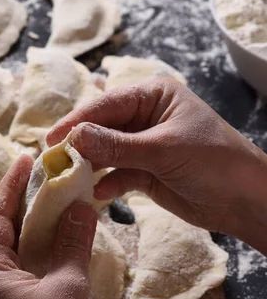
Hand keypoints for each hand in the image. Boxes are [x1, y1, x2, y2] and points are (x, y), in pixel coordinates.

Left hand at [0, 155, 103, 298]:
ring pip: (17, 251)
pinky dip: (43, 250)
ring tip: (55, 199)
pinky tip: (62, 239)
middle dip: (22, 203)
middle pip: (3, 232)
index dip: (8, 187)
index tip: (23, 159)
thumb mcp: (68, 288)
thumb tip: (79, 207)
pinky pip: (28, 269)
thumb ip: (72, 244)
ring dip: (34, 226)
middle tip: (43, 175)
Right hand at [47, 78, 266, 253]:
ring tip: (68, 178)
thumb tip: (74, 137)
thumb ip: (117, 145)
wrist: (246, 202)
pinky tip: (98, 194)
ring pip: (105, 152)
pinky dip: (107, 184)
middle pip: (101, 128)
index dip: (77, 121)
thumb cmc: (214, 162)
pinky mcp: (143, 172)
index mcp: (153, 97)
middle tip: (54, 161)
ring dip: (90, 166)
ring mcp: (142, 145)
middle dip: (80, 145)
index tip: (52, 139)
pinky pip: (116, 174)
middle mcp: (144, 117)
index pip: (106, 104)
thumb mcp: (163, 150)